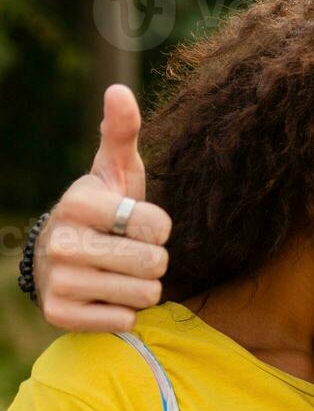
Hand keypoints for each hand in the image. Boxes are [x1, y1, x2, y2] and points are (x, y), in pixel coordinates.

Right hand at [36, 84, 171, 331]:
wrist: (60, 258)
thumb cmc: (103, 210)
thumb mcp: (116, 172)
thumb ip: (122, 133)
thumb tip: (119, 90)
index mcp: (79, 202)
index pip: (158, 226)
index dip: (158, 229)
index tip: (136, 225)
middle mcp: (63, 241)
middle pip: (155, 264)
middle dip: (153, 261)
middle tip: (128, 253)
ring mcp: (59, 280)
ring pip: (144, 294)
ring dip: (141, 287)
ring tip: (117, 273)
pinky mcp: (60, 314)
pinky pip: (125, 320)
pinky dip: (123, 312)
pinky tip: (103, 296)